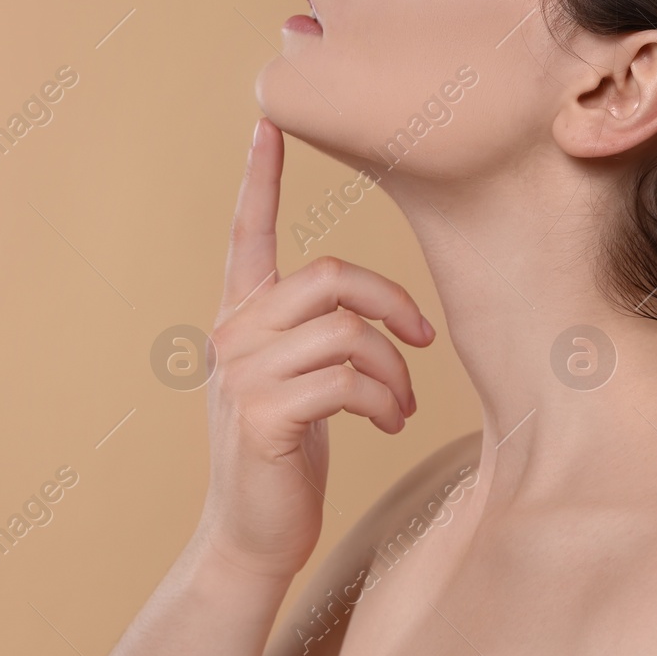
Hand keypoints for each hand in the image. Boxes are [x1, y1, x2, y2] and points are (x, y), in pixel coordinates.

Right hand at [195, 117, 434, 581]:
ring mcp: (243, 375)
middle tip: (422, 343)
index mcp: (239, 315)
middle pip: (332, 277)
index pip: (245, 231)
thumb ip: (314, 333)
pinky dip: (384, 400)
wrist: (251, 535)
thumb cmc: (285, 452)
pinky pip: (348, 381)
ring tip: (400, 404)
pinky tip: (388, 423)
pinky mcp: (265, 416)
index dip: (259, 176)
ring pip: (347, 331)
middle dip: (394, 306)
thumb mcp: (295, 379)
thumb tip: (379, 313)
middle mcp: (233, 334)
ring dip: (394, 371)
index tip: (269, 120)